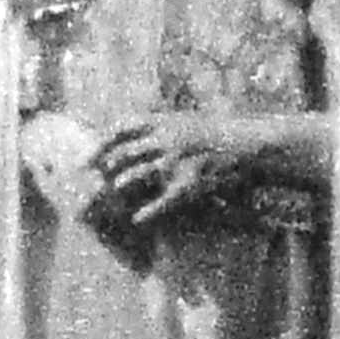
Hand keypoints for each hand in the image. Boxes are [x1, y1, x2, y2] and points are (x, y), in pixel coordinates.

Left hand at [92, 111, 330, 226]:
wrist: (249, 143)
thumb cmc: (220, 132)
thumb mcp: (188, 120)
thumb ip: (162, 126)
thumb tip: (138, 131)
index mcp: (166, 121)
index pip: (123, 127)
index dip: (103, 142)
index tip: (90, 154)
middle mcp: (167, 138)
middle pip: (125, 151)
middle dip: (106, 165)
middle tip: (94, 177)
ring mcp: (177, 160)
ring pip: (137, 174)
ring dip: (122, 183)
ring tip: (112, 191)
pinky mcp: (190, 181)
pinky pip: (162, 200)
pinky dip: (147, 211)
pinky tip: (137, 218)